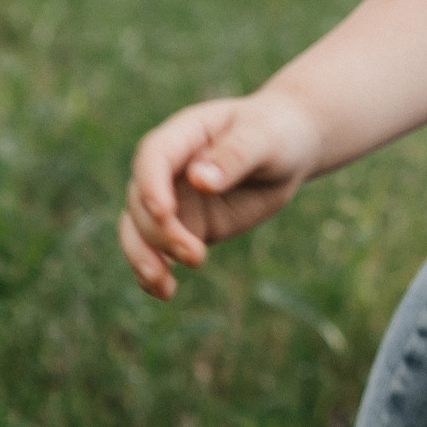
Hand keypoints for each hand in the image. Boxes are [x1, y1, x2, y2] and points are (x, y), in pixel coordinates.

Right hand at [119, 87, 324, 298]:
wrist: (289, 150)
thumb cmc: (276, 133)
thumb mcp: (264, 138)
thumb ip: (234, 155)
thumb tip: (200, 180)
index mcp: (184, 134)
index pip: (153, 156)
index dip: (151, 185)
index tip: (164, 213)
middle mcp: (169, 168)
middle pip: (140, 201)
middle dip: (159, 232)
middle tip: (195, 255)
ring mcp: (174, 199)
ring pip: (138, 230)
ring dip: (144, 258)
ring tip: (164, 286)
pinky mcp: (185, 226)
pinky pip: (158, 251)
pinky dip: (154, 272)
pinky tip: (164, 293)